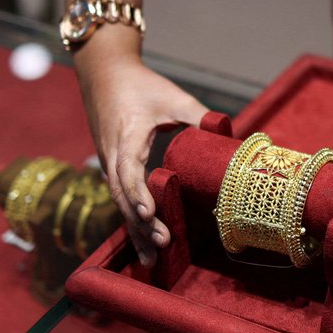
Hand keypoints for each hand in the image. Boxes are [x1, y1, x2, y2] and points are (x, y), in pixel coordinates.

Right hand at [75, 34, 207, 266]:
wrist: (104, 73)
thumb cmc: (140, 84)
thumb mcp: (172, 96)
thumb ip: (198, 115)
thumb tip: (228, 135)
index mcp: (126, 137)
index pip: (128, 172)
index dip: (139, 194)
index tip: (149, 213)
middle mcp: (112, 155)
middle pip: (123, 196)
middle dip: (140, 223)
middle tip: (160, 245)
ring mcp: (109, 163)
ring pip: (120, 202)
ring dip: (134, 230)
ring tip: (150, 259)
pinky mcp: (112, 167)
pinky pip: (120, 198)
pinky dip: (131, 220)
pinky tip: (143, 243)